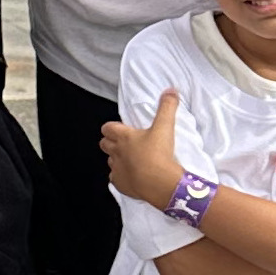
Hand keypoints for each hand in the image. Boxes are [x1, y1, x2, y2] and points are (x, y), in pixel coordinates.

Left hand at [99, 89, 181, 211]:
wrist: (159, 183)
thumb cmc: (159, 153)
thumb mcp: (165, 127)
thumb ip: (167, 107)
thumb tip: (171, 90)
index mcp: (123, 136)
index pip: (107, 128)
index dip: (112, 128)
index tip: (122, 129)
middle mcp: (116, 152)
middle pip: (104, 144)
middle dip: (112, 142)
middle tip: (127, 144)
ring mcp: (116, 169)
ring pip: (110, 161)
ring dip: (118, 159)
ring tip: (133, 160)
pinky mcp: (120, 184)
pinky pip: (115, 179)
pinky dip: (122, 177)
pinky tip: (134, 177)